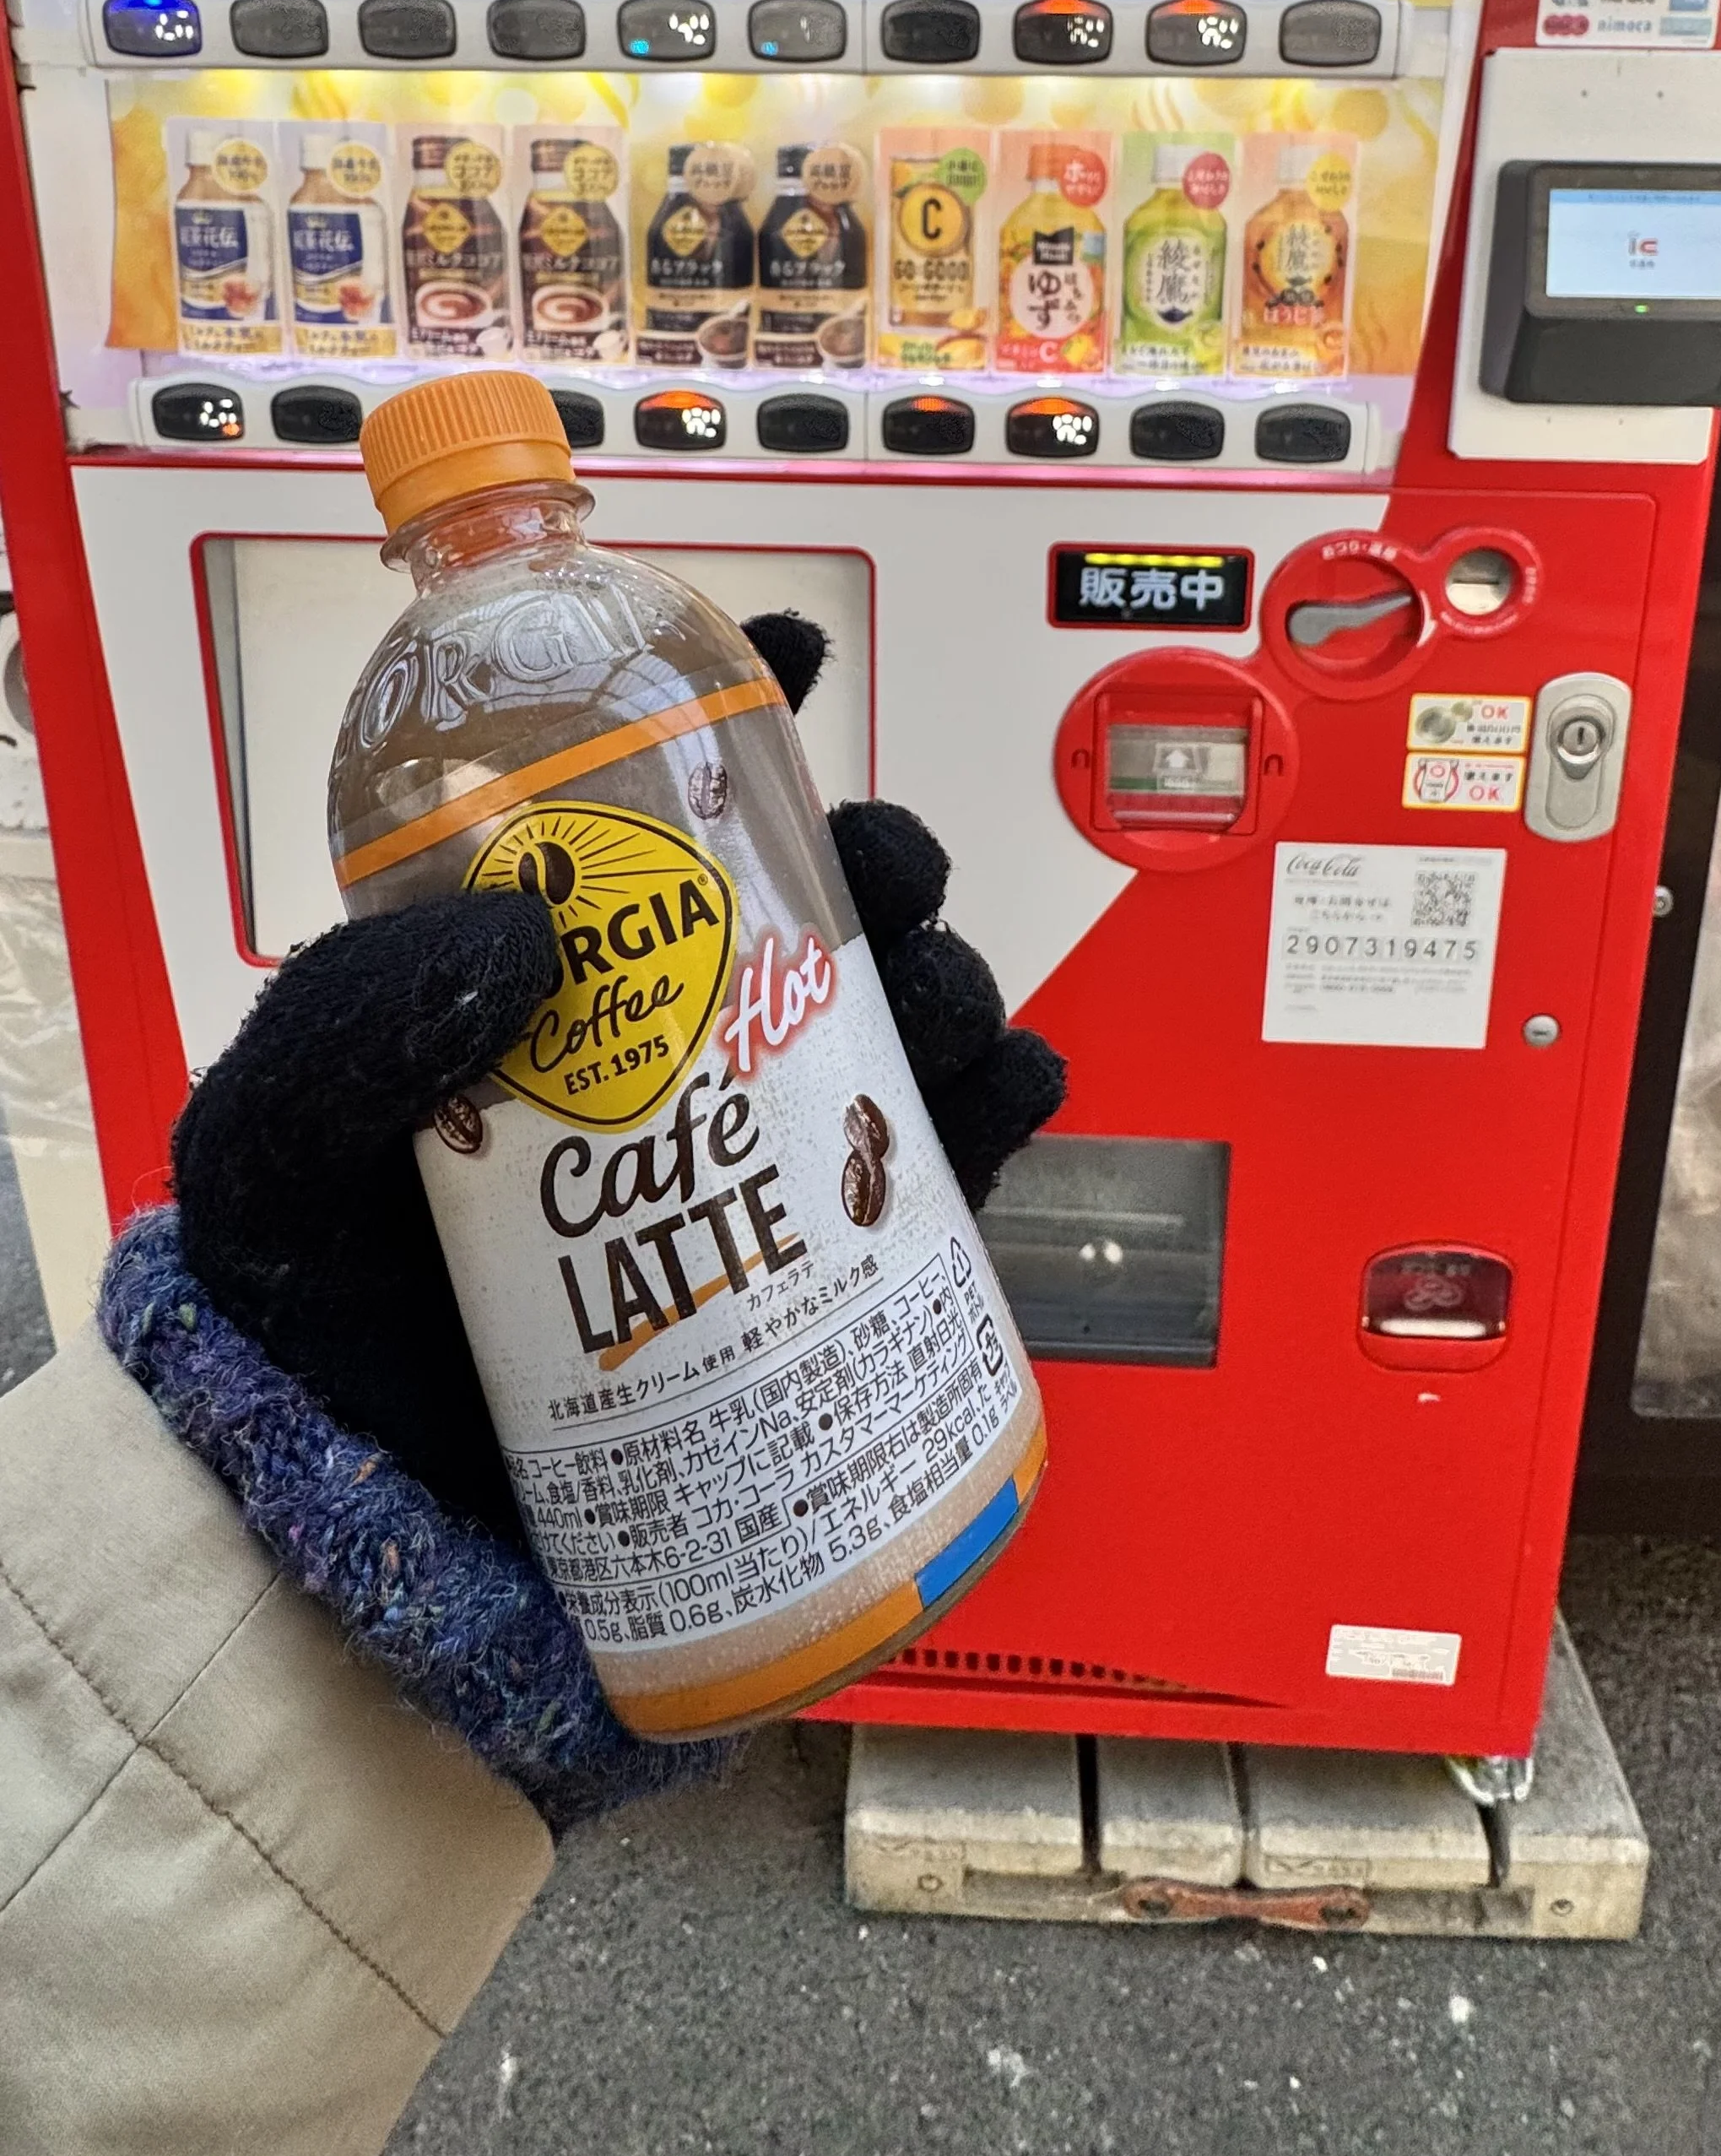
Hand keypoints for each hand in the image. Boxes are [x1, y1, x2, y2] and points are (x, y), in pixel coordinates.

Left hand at [171, 612, 1063, 1537]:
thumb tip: (526, 927)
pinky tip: (1004, 1089)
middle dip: (873, 854)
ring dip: (945, 975)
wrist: (341, 1501)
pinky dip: (998, 1114)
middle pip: (811, 903)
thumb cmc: (303, 1298)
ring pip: (892, 1017)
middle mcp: (667, 1042)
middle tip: (875, 864)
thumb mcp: (281, 1128)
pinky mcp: (810, 1266)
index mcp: (545, 973)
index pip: (648, 808)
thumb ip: (353, 1018)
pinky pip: (937, 1171)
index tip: (778, 654)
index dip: (726, 711)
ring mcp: (747, 1149)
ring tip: (934, 996)